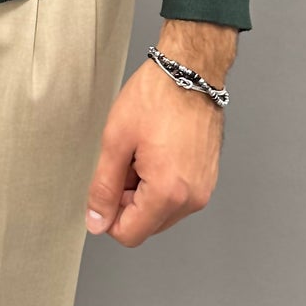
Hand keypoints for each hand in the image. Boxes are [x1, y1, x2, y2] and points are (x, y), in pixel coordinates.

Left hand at [83, 19, 234, 246]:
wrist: (191, 71)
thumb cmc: (156, 98)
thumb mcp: (116, 141)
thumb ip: (103, 188)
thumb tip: (97, 222)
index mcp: (168, 192)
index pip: (130, 234)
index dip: (109, 214)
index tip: (107, 185)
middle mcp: (192, 198)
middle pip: (147, 225)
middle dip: (128, 201)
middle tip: (126, 161)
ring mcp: (204, 188)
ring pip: (161, 211)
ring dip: (145, 191)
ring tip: (143, 152)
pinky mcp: (208, 177)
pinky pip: (178, 195)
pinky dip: (162, 181)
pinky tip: (158, 150)